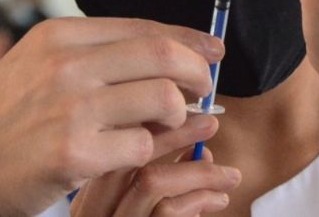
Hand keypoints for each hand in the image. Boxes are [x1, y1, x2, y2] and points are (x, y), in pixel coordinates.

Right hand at [0, 17, 225, 216]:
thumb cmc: (1, 119)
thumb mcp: (36, 65)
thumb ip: (90, 54)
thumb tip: (159, 50)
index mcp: (58, 36)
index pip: (142, 28)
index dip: (187, 39)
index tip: (212, 50)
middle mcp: (66, 65)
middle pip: (163, 57)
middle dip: (197, 72)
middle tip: (204, 88)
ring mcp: (71, 109)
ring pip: (163, 100)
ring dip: (177, 116)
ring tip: (165, 124)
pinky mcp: (75, 153)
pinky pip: (143, 145)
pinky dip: (148, 149)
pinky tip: (134, 152)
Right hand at [71, 115, 239, 216]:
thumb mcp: (142, 214)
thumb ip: (160, 184)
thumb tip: (198, 150)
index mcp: (89, 201)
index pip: (112, 144)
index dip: (149, 124)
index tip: (182, 111)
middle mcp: (91, 213)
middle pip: (125, 154)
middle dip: (173, 133)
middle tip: (209, 122)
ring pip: (150, 182)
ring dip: (196, 171)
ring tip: (229, 174)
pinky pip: (168, 213)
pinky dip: (197, 199)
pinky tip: (217, 201)